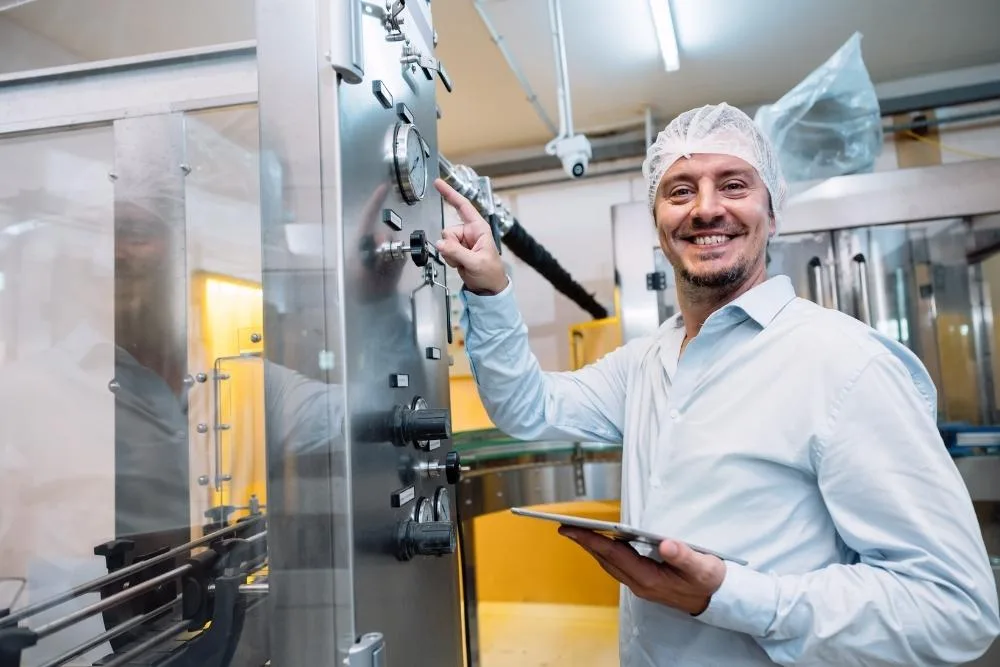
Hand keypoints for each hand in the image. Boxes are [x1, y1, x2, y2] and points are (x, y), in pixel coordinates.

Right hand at [433, 178, 507, 294]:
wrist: (488, 289)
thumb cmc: (490, 273)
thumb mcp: (476, 263)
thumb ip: (457, 253)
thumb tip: (440, 243)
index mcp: (479, 228)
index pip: (463, 206)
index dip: (450, 193)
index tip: (438, 183)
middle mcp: (470, 232)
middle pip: (448, 230)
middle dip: (451, 245)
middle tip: (462, 258)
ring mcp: (463, 241)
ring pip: (444, 241)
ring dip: (450, 254)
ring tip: (463, 262)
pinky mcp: (457, 250)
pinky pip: (444, 250)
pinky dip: (449, 259)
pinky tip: (460, 264)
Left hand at [559, 526, 725, 614]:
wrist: (719, 600)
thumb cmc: (710, 581)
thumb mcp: (702, 566)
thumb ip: (684, 555)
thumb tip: (665, 544)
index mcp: (650, 579)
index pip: (613, 555)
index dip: (591, 541)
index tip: (571, 530)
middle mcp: (641, 584)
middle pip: (606, 561)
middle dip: (585, 543)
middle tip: (566, 528)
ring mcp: (641, 585)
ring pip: (610, 564)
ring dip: (594, 548)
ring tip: (579, 533)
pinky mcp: (645, 582)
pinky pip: (619, 566)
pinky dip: (608, 553)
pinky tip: (606, 543)